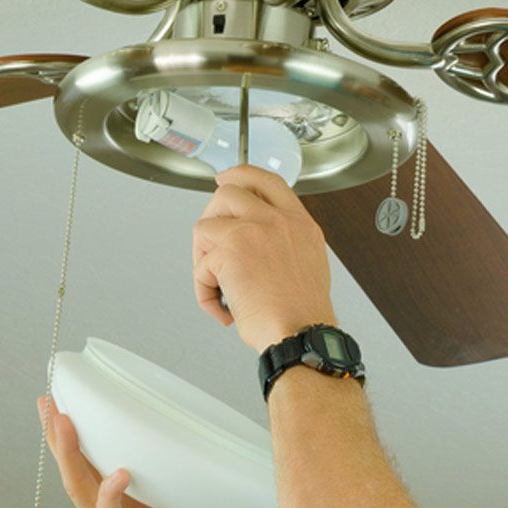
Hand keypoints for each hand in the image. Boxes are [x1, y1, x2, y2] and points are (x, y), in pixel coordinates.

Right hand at [39, 396, 280, 507]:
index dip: (99, 434)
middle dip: (66, 433)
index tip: (92, 402)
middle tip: (53, 399)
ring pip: (81, 483)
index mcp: (136, 506)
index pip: (113, 459)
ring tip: (61, 421)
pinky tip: (118, 476)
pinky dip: (110, 495)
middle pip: (84, 464)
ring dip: (69, 452)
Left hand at [192, 164, 337, 351]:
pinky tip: (221, 305)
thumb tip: (254, 240)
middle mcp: (276, 220)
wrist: (300, 332)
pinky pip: (199, 265)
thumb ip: (283, 240)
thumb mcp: (307, 261)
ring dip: (203, 257)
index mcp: (298, 222)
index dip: (240, 175)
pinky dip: (204, 289)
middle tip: (211, 244)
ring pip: (204, 226)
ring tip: (218, 282)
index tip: (226, 179)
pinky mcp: (229, 251)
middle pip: (228, 193)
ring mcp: (252, 231)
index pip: (267, 180)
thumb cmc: (303, 311)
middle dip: (212, 216)